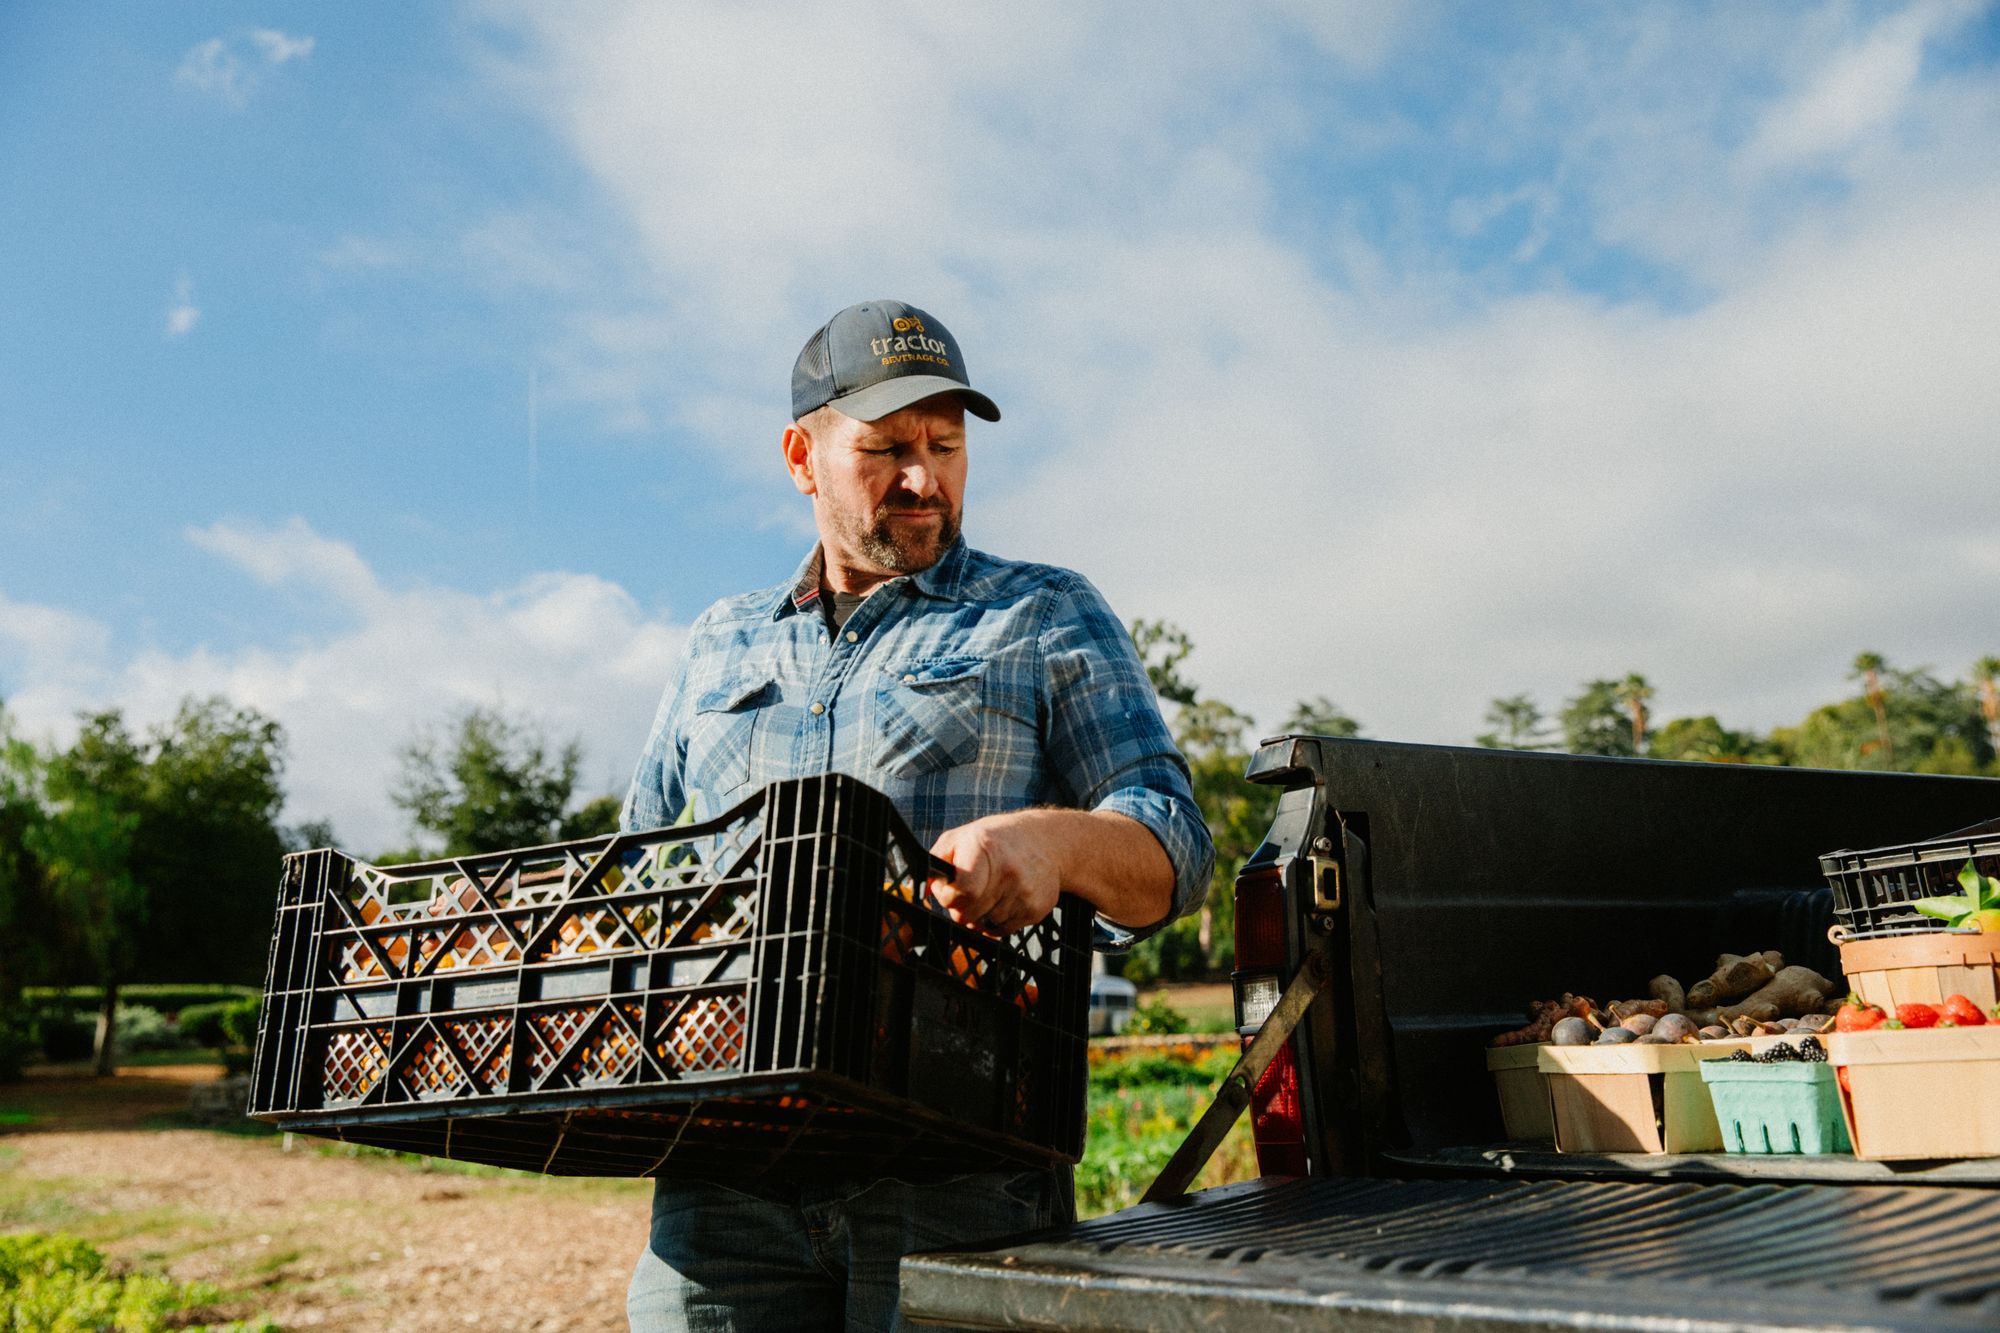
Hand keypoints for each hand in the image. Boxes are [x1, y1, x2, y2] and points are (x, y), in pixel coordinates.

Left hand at [929, 811, 1061, 935]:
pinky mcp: (1036, 910)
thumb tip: (922, 887)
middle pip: (967, 914)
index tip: (949, 888)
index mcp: (985, 850)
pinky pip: (1002, 931)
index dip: (948, 896)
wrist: (1046, 842)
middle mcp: (1009, 872)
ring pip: (983, 925)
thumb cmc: (997, 840)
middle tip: (968, 891)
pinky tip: (1002, 900)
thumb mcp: (961, 837)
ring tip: (989, 891)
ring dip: (979, 915)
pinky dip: (995, 921)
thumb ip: (937, 861)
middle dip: (960, 907)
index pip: (962, 892)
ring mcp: (1025, 893)